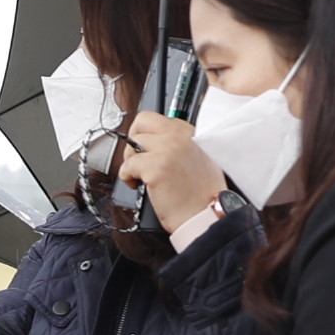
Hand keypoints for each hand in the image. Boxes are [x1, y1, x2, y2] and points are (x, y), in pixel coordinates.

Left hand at [117, 111, 228, 232]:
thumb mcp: (201, 158)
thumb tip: (159, 144)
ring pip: (132, 142)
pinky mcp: (155, 167)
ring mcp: (166, 149)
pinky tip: (138, 185)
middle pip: (142, 121)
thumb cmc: (203, 196)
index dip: (149, 135)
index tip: (147, 148)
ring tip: (141, 175)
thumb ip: (182, 146)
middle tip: (138, 158)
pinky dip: (127, 176)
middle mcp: (179, 136)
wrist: (206, 215)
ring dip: (131, 160)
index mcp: (190, 133)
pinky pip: (127, 165)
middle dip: (134, 139)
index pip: (159, 119)